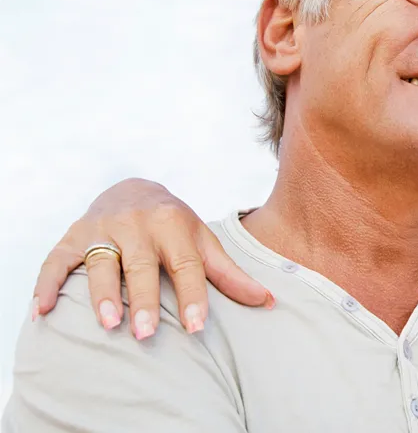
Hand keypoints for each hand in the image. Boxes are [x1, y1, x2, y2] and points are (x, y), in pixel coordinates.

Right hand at [33, 178, 273, 338]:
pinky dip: (48, 284)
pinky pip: (57, 261)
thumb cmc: (174, 227)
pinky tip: (43, 311)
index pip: (186, 265)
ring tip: (109, 323)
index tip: (197, 328)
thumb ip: (229, 274)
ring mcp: (103, 230)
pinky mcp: (73, 237)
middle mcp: (138, 224)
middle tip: (148, 333)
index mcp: (174, 225)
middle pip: (142, 265)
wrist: (132, 188)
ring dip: (103, 293)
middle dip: (145, 299)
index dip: (193, 297)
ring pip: (101, 263)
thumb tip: (269, 301)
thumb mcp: (203, 242)